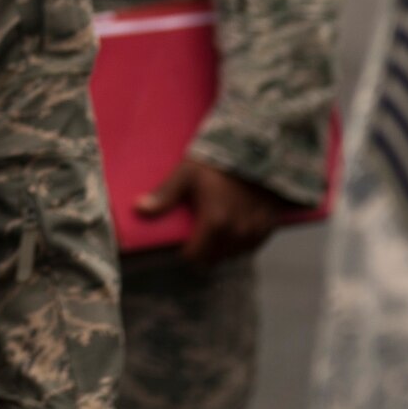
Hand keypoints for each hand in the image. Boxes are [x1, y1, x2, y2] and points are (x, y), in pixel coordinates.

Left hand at [137, 158, 292, 264]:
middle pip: (215, 259)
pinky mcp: (269, 226)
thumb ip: (164, 196)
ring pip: (234, 254)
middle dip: (204, 252)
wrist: (255, 149)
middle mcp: (237, 233)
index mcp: (215, 223)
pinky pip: (252, 246)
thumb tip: (138, 209)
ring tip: (216, 231)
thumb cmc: (216, 162)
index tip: (183, 244)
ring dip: (224, 248)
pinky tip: (234, 228)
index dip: (186, 252)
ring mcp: (255, 231)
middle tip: (198, 236)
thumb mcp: (186, 175)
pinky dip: (242, 242)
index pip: (195, 256)